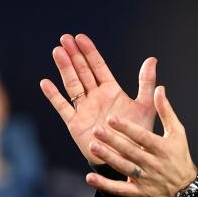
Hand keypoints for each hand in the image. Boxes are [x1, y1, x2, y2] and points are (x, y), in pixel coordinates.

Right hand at [39, 33, 156, 163]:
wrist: (127, 159)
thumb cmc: (137, 134)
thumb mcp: (145, 106)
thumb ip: (146, 82)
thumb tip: (152, 59)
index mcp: (111, 91)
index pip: (98, 66)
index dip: (89, 52)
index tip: (80, 37)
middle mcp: (96, 97)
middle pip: (82, 71)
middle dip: (74, 55)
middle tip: (65, 38)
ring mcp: (84, 109)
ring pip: (72, 84)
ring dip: (65, 68)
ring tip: (57, 51)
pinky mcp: (75, 123)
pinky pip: (63, 107)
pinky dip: (54, 96)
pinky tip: (45, 83)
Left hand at [84, 85, 197, 196]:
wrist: (186, 190)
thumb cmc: (180, 157)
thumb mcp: (177, 132)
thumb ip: (166, 111)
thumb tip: (160, 89)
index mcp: (162, 148)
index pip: (142, 136)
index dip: (127, 128)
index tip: (112, 119)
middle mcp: (152, 164)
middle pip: (130, 151)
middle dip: (113, 140)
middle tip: (97, 130)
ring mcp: (144, 180)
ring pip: (123, 167)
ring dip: (108, 157)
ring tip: (93, 147)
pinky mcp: (137, 193)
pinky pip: (119, 189)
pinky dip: (104, 184)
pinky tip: (90, 178)